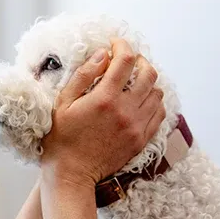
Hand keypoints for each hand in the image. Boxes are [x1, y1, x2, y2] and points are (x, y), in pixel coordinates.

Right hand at [41, 38, 164, 188]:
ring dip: (147, 81)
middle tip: (127, 61)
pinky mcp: (141, 139)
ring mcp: (136, 126)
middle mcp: (126, 110)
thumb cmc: (60, 139)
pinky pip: (159, 113)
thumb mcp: (62, 104)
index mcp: (105, 98)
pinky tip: (140, 101)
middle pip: (148, 73)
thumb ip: (83, 76)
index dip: (122, 46)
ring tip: (133, 81)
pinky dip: (153, 101)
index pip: (125, 60)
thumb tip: (102, 54)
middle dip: (139, 60)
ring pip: (157, 92)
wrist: (71, 174)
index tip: (115, 44)